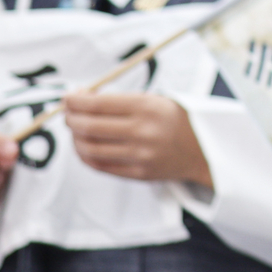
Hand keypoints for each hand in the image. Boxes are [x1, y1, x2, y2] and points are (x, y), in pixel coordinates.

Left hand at [62, 93, 212, 188]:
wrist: (204, 148)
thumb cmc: (177, 120)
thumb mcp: (156, 100)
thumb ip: (121, 101)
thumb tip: (83, 99)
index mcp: (148, 106)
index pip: (99, 103)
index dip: (77, 101)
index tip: (68, 97)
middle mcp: (143, 131)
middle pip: (90, 126)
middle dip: (71, 118)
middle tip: (68, 112)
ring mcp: (139, 155)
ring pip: (90, 148)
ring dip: (75, 137)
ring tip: (76, 129)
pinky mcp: (137, 173)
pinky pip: (100, 165)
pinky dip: (85, 155)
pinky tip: (84, 146)